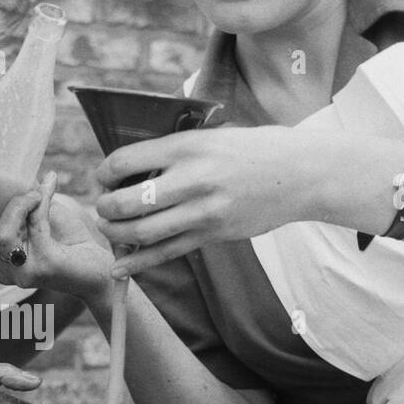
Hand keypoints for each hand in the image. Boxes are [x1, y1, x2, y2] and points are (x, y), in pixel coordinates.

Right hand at [0, 169, 113, 302]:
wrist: (101, 270)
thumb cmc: (69, 241)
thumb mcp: (38, 215)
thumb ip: (22, 200)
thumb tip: (15, 168)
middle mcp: (2, 267)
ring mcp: (21, 271)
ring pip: (0, 234)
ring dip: (17, 203)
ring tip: (34, 190)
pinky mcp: (44, 268)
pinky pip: (35, 226)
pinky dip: (40, 202)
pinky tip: (49, 188)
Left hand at [94, 125, 330, 275]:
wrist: (301, 173)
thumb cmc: (253, 149)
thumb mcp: (212, 135)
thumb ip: (174, 150)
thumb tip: (131, 167)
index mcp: (188, 147)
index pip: (126, 161)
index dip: (104, 172)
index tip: (102, 178)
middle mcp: (193, 179)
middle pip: (128, 201)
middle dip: (105, 207)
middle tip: (102, 207)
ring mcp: (203, 211)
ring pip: (143, 231)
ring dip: (116, 234)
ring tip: (110, 229)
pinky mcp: (213, 234)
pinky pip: (167, 252)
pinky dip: (138, 262)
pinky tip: (119, 268)